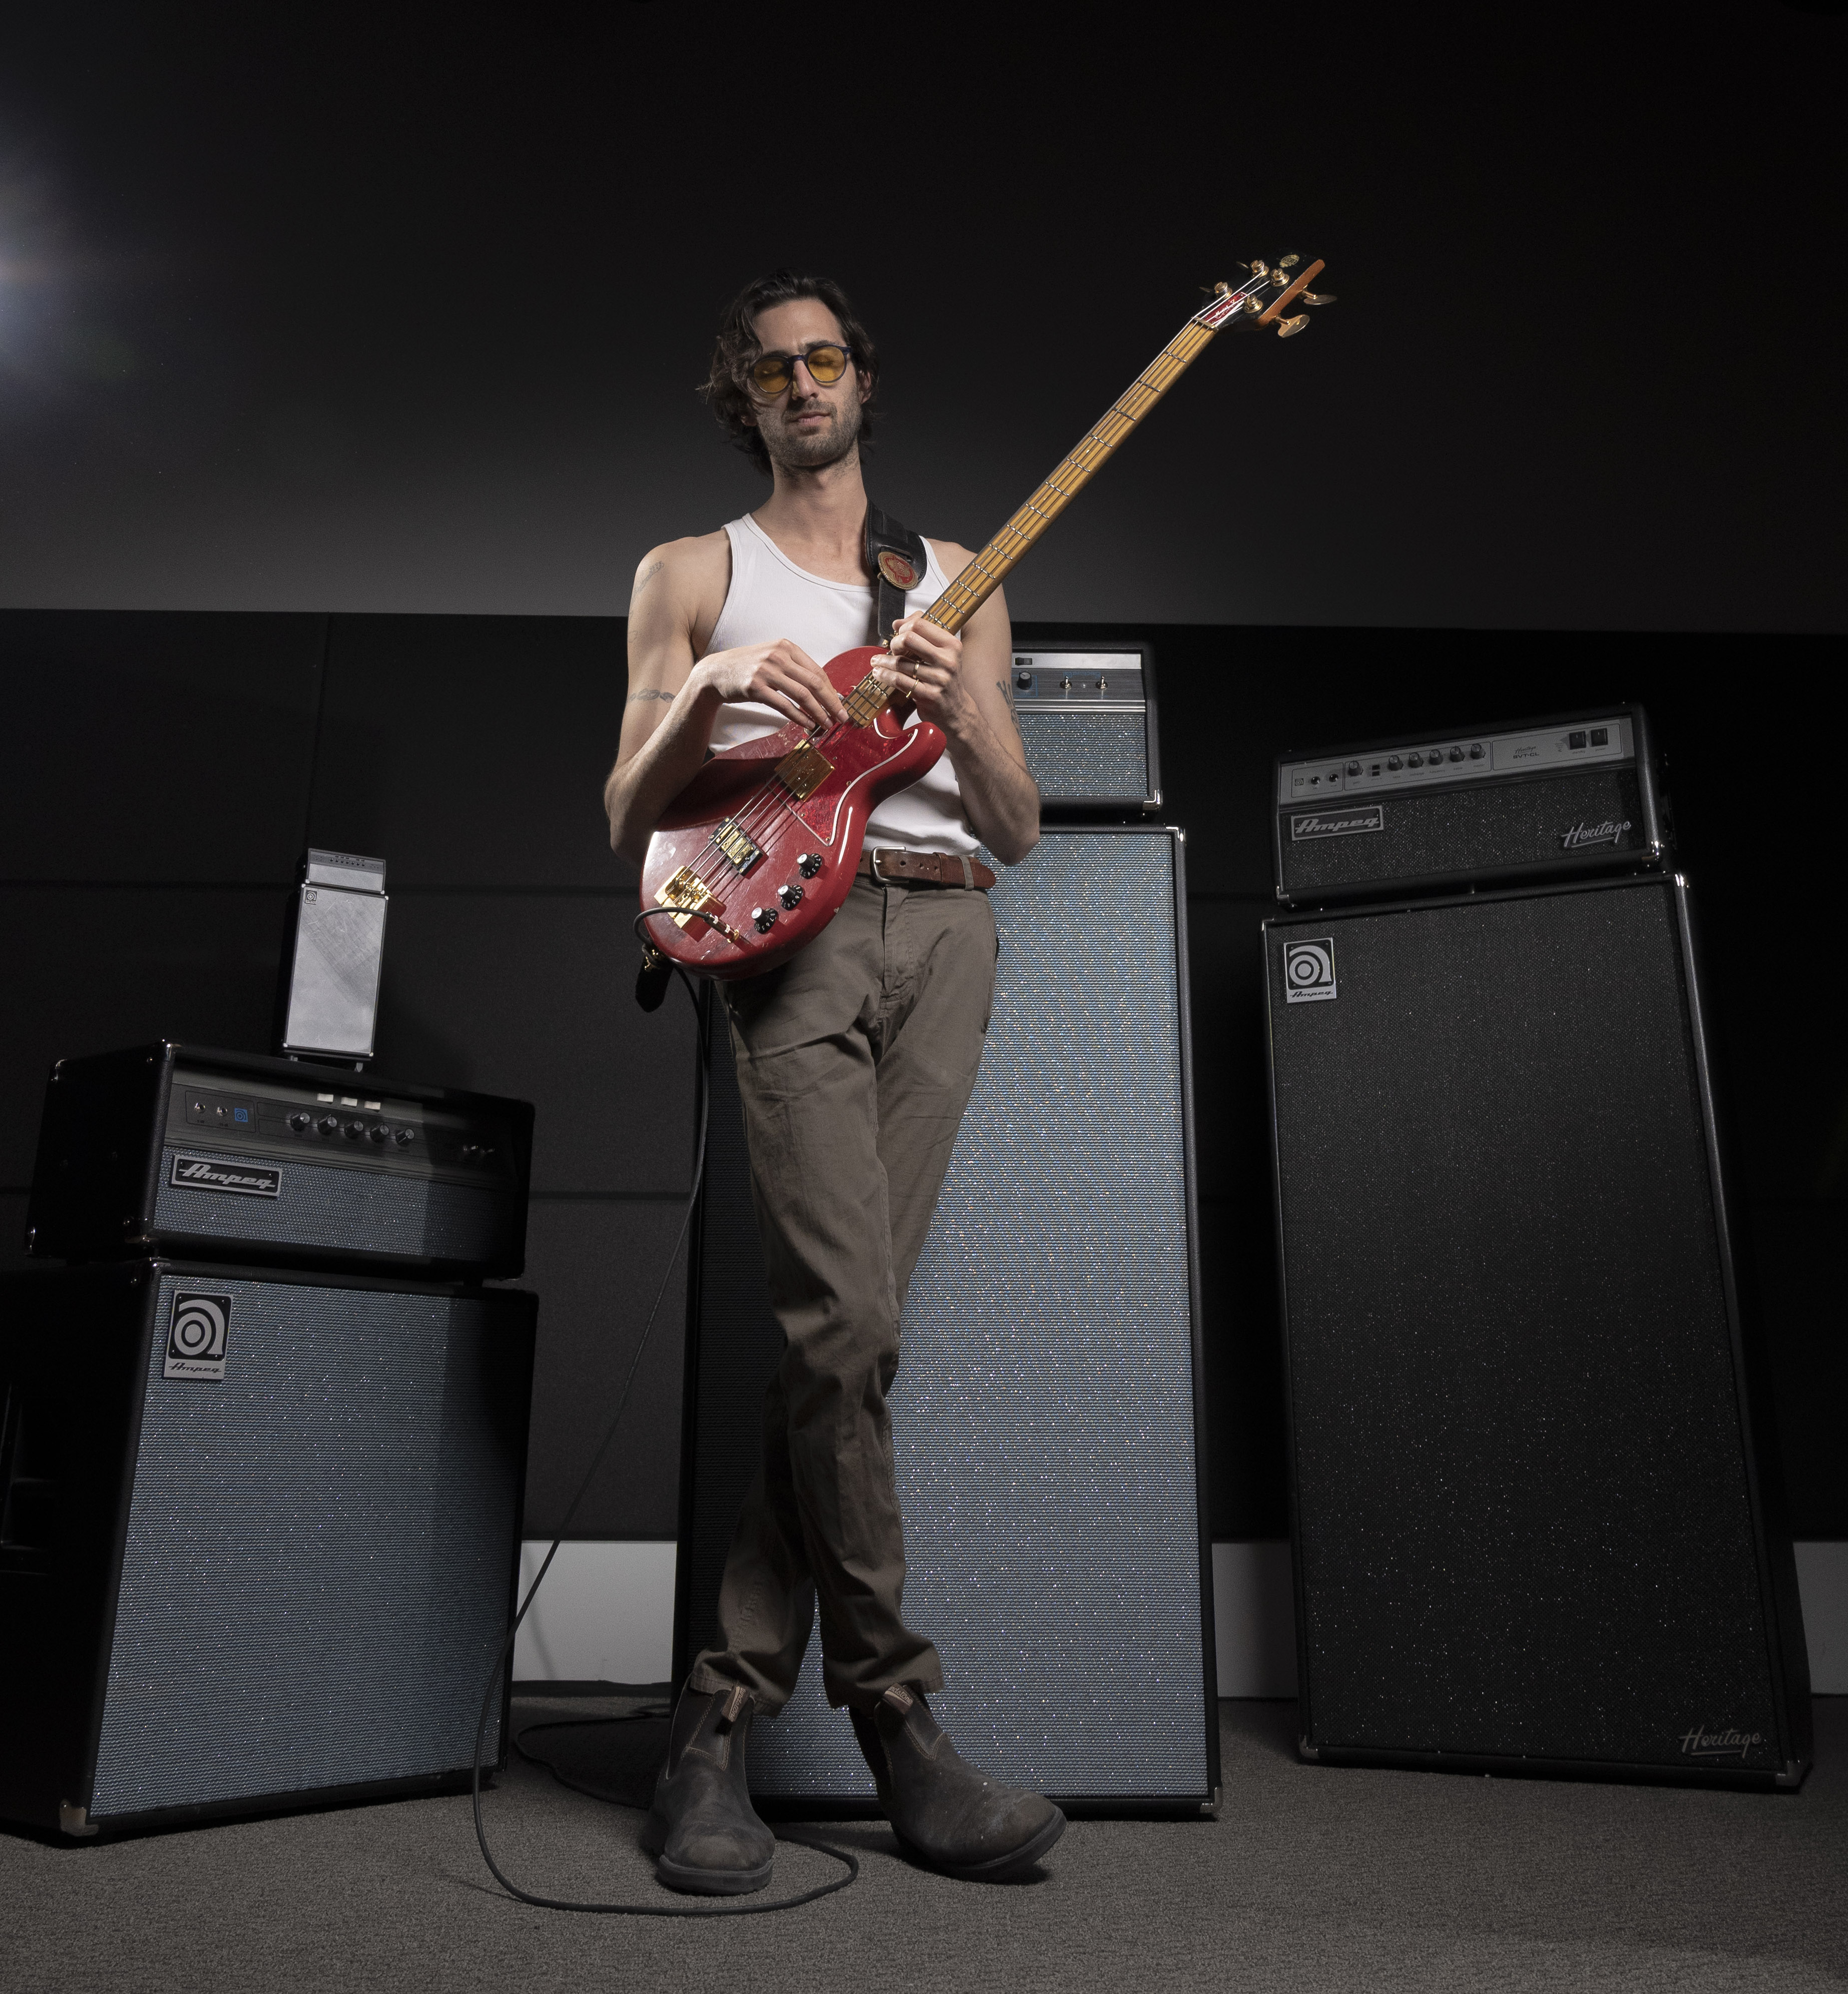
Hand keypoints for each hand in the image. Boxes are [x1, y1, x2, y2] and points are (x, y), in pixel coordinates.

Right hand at [692, 639, 844, 731]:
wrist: (715, 672)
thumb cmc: (747, 668)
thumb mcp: (772, 659)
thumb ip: (794, 669)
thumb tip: (823, 689)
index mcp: (785, 647)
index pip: (817, 671)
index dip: (832, 690)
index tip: (841, 705)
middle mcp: (777, 656)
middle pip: (814, 682)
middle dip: (832, 703)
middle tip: (842, 718)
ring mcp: (766, 670)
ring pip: (802, 695)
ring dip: (818, 712)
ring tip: (827, 724)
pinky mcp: (756, 687)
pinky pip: (784, 705)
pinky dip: (799, 717)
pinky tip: (808, 725)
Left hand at [872, 614, 978, 735]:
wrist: (955, 709)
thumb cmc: (944, 678)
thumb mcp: (942, 653)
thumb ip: (923, 634)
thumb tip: (898, 622)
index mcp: (951, 645)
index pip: (920, 624)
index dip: (904, 627)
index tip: (899, 633)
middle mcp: (947, 660)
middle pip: (909, 639)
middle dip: (894, 643)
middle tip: (891, 649)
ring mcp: (938, 679)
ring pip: (900, 662)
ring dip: (883, 661)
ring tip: (877, 662)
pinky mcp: (928, 695)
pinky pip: (899, 680)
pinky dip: (885, 675)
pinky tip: (879, 673)